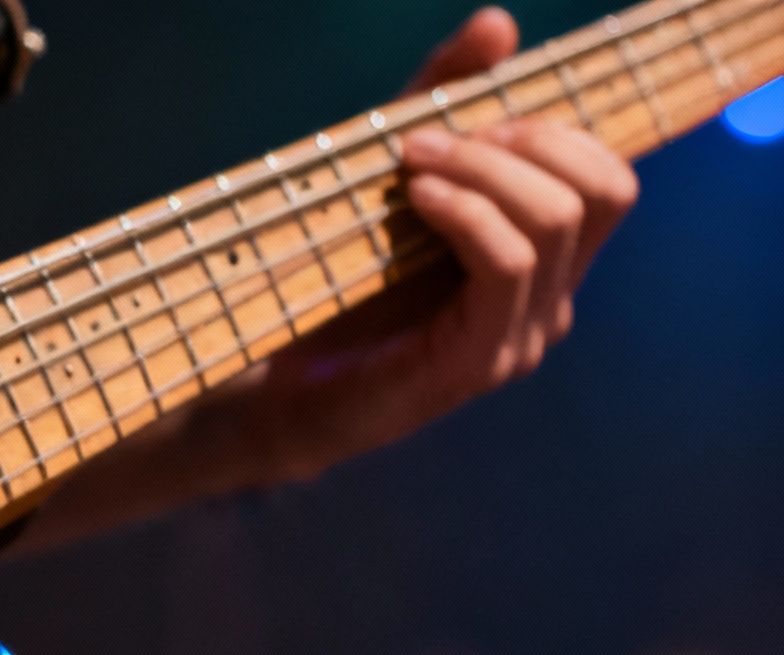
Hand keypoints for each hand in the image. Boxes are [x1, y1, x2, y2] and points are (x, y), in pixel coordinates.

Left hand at [232, 7, 638, 482]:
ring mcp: (520, 337)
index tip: (473, 118)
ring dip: (483, 170)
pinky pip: (509, 264)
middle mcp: (548, 302)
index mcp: (542, 262)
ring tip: (412, 161)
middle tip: (435, 137)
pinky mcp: (477, 362)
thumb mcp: (389, 174)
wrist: (274, 388)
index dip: (555, 131)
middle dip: (524, 140)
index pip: (608, 179)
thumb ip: (442, 102)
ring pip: (554, 221)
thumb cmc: (332, 283)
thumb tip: (498, 23)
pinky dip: (467, 213)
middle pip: (602, 189)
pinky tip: (417, 198)